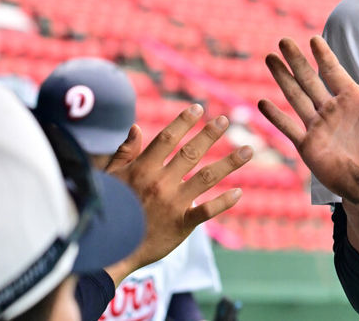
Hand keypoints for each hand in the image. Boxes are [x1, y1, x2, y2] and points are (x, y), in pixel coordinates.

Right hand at [103, 105, 252, 282]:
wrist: (110, 250)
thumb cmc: (110, 210)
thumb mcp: (111, 178)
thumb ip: (125, 153)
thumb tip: (136, 127)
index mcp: (143, 169)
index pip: (167, 138)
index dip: (184, 122)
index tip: (198, 108)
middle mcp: (161, 182)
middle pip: (191, 152)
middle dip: (210, 134)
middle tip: (224, 120)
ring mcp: (173, 203)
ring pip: (207, 177)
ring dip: (230, 162)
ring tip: (248, 150)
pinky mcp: (182, 224)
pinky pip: (207, 210)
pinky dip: (224, 202)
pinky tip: (239, 193)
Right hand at [258, 36, 358, 205]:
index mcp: (352, 100)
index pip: (334, 71)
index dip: (324, 55)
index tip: (314, 39)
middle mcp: (332, 109)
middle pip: (310, 79)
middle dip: (297, 60)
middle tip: (284, 41)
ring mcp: (318, 126)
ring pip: (296, 96)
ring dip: (283, 78)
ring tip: (270, 59)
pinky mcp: (309, 146)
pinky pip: (289, 128)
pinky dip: (276, 116)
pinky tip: (263, 102)